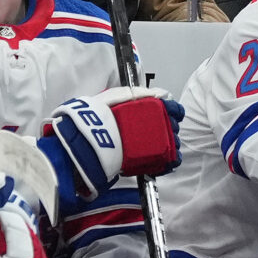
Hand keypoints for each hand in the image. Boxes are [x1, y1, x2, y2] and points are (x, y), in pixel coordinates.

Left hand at [39, 87, 182, 201]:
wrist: (82, 147)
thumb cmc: (96, 120)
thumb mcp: (114, 99)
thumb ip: (136, 93)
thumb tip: (162, 93)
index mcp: (131, 110)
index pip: (159, 108)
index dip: (171, 110)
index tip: (176, 113)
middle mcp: (135, 127)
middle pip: (164, 126)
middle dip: (173, 128)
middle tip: (174, 131)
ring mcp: (136, 146)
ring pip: (164, 145)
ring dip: (172, 145)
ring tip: (173, 147)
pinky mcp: (135, 164)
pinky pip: (157, 163)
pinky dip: (167, 162)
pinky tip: (170, 161)